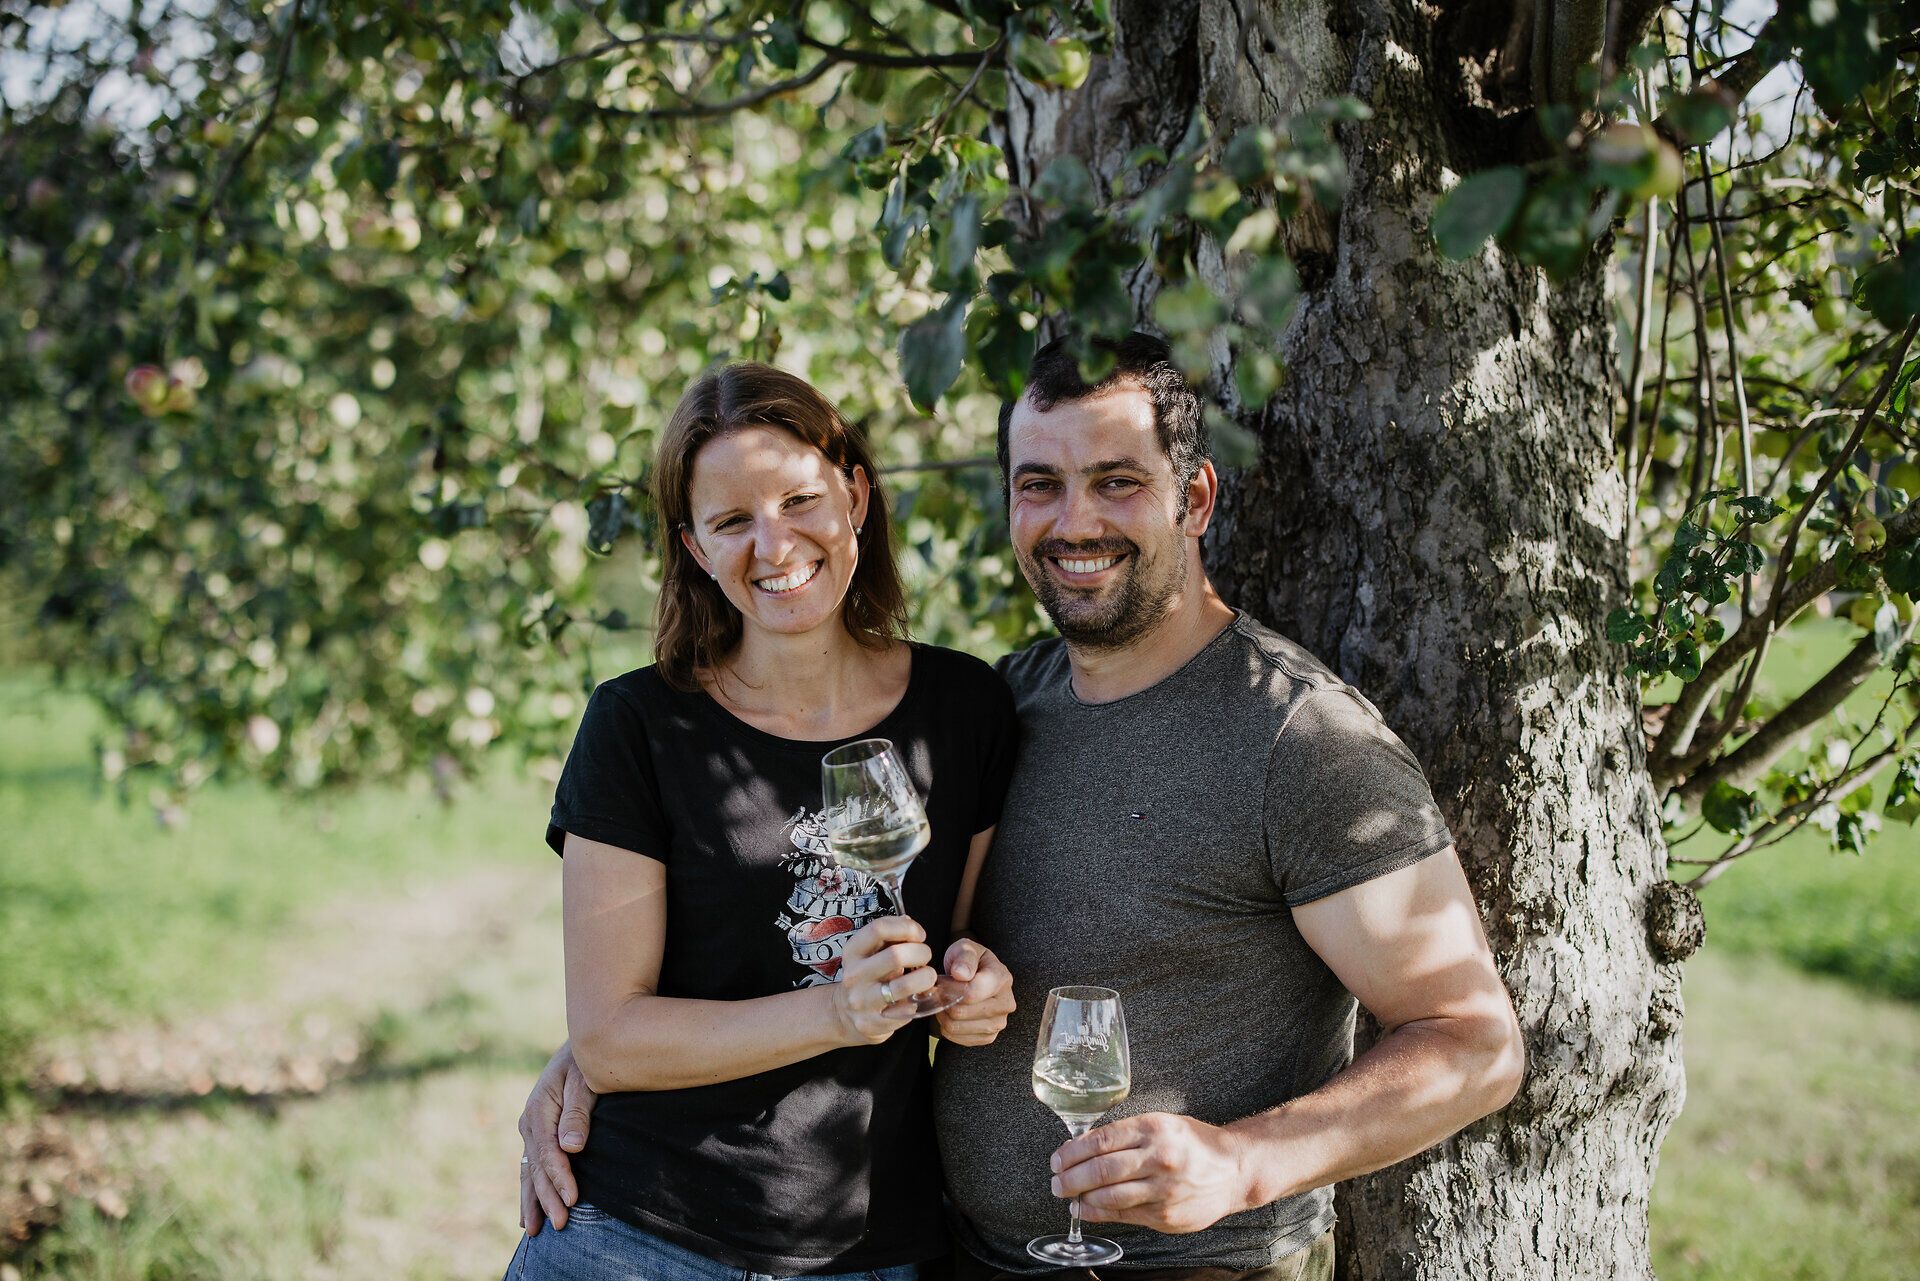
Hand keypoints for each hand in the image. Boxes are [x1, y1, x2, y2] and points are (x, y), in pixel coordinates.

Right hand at [518, 1041, 597, 1234]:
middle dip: (547, 1198)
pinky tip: (528, 1214)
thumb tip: (571, 1147)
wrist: (582, 1045)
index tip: (573, 1199)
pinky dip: (530, 1191)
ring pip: (529, 1172)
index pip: (548, 1152)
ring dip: (534, 1201)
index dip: (559, 1178)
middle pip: (536, 1168)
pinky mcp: (537, 1135)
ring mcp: (530, 1130)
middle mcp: (529, 1122)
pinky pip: (530, 1168)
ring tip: (535, 1231)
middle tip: (562, 1225)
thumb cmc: (587, 1061)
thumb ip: (578, 1112)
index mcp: (538, 1109)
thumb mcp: (585, 1079)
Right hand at [833, 916, 934, 1044]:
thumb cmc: (867, 977)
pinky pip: (906, 1011)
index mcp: (853, 952)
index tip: (920, 935)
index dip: (906, 928)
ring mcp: (863, 1002)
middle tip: (926, 956)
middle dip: (921, 952)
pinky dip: (918, 1002)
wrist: (843, 1015)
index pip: (879, 929)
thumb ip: (889, 936)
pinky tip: (916, 998)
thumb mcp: (869, 953)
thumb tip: (908, 922)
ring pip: (904, 985)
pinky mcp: (873, 1024)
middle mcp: (854, 976)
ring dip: (926, 978)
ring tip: (928, 977)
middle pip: (895, 955)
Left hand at [933, 938, 1014, 1045]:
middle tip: (937, 991)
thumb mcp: (966, 948)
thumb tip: (961, 974)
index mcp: (1002, 978)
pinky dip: (946, 1026)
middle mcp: (1005, 1003)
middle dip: (943, 1001)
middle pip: (961, 1011)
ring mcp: (998, 1023)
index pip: (971, 992)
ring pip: (956, 1026)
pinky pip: (956, 1038)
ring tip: (943, 1001)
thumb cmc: (969, 961)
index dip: (948, 988)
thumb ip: (964, 957)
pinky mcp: (988, 1037)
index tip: (939, 981)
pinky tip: (948, 1013)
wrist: (976, 976)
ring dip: (942, 1014)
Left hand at [1050, 1112, 1254, 1234]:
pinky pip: (1124, 1214)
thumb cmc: (1193, 1143)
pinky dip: (1099, 1213)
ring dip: (1081, 1198)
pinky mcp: (1165, 1215)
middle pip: (1100, 1170)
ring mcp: (1162, 1189)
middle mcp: (1157, 1158)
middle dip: (1070, 1178)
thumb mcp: (1161, 1124)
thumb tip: (1082, 1147)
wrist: (1234, 1169)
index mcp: (1153, 1129)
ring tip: (1069, 1196)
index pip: (1100, 1141)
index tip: (1057, 1159)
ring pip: (1109, 1196)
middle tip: (1056, 1182)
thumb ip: (1126, 1134)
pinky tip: (1087, 1209)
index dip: (1072, 1152)